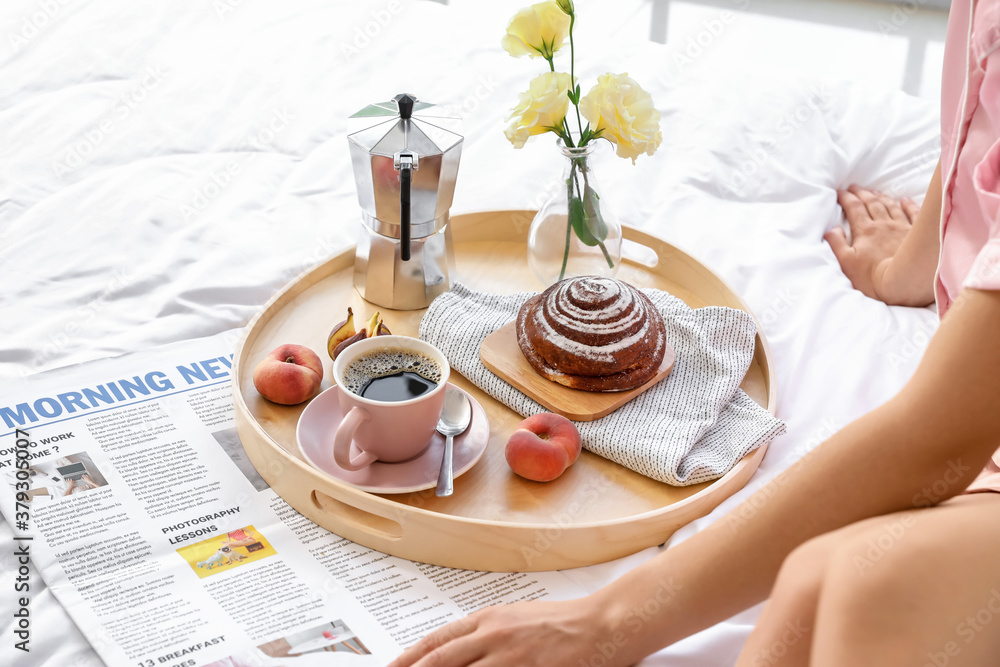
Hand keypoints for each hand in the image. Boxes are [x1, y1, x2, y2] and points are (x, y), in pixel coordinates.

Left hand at [388, 599, 623, 666]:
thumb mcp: (516, 619)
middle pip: (440, 661)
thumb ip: (485, 635)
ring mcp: (510, 659)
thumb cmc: (563, 622)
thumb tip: (455, 651)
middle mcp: (493, 637)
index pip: (436, 642)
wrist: (603, 624)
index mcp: (488, 619)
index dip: (409, 658)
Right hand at [825, 185, 920, 301]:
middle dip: (861, 193)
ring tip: (874, 191)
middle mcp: (883, 225)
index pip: (854, 208)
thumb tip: (831, 229)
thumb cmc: (873, 277)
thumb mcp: (846, 263)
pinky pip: (912, 214)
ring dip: (881, 197)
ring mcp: (901, 227)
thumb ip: (836, 244)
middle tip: (854, 187)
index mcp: (865, 231)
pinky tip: (904, 200)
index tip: (840, 192)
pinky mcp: (916, 234)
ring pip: (890, 206)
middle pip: (871, 203)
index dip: (846, 198)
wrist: (905, 282)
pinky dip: (908, 205)